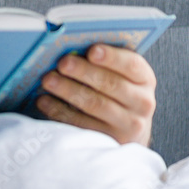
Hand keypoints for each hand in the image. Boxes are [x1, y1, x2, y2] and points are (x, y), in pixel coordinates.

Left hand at [35, 44, 155, 145]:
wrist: (127, 128)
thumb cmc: (115, 92)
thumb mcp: (118, 75)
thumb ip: (102, 62)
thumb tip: (70, 49)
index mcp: (144, 79)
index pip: (131, 65)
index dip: (112, 57)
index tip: (92, 51)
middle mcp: (142, 102)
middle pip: (111, 84)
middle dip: (83, 71)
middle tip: (62, 63)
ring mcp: (128, 124)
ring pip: (95, 104)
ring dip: (68, 90)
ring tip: (47, 80)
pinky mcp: (109, 139)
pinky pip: (81, 124)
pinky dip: (59, 110)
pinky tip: (44, 100)